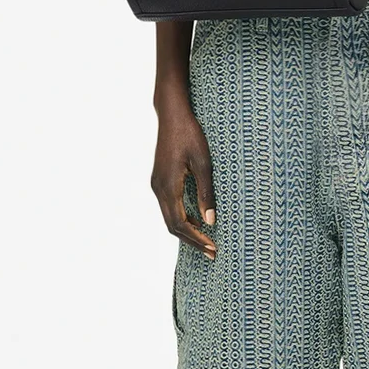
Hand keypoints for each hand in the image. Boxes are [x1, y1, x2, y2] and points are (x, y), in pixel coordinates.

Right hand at [151, 98, 216, 257]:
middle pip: (172, 226)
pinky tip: (198, 221)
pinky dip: (182, 218)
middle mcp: (158, 188)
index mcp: (168, 186)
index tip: (212, 248)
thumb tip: (211, 221)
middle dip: (192, 241)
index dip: (196, 238)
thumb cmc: (190, 134)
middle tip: (212, 253)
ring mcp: (156, 184)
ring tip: (207, 241)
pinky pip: (169, 207)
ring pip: (169, 217)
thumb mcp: (204, 163)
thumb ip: (206, 193)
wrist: (172, 115)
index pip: (180, 223)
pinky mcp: (159, 180)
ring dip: (187, 231)